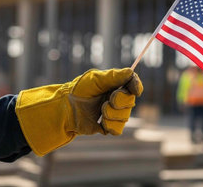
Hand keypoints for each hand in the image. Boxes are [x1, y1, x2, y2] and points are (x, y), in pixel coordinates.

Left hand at [15, 68, 142, 155]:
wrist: (65, 109)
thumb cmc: (79, 90)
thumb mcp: (95, 79)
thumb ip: (114, 76)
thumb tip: (131, 72)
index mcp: (115, 85)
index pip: (133, 84)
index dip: (136, 86)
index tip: (136, 90)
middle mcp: (116, 99)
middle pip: (130, 102)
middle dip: (120, 102)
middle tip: (108, 100)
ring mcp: (113, 113)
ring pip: (125, 117)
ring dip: (112, 114)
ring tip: (100, 111)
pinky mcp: (108, 127)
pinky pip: (118, 129)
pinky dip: (110, 126)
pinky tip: (100, 122)